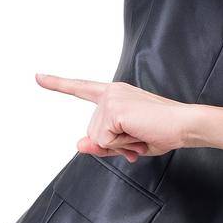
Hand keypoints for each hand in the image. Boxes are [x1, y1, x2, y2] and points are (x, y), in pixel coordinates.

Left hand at [35, 74, 193, 160]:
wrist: (185, 126)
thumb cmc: (161, 132)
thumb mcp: (126, 143)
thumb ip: (102, 145)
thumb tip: (78, 145)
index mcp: (114, 94)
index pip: (81, 88)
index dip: (58, 84)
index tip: (38, 77)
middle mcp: (110, 92)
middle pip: (93, 132)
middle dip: (115, 144)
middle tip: (140, 137)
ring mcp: (111, 99)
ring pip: (98, 139)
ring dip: (120, 145)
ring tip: (141, 135)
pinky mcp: (113, 109)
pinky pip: (105, 141)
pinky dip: (122, 145)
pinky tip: (138, 135)